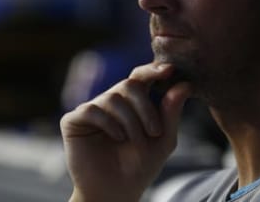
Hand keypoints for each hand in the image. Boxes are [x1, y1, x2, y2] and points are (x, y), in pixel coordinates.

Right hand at [60, 63, 191, 201]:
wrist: (116, 192)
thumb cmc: (140, 165)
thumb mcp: (163, 139)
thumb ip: (172, 112)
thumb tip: (185, 85)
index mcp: (133, 101)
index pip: (142, 76)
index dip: (153, 70)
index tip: (169, 70)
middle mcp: (112, 100)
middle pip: (130, 84)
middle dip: (145, 108)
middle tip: (154, 131)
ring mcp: (92, 109)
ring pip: (113, 97)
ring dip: (129, 121)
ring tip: (132, 141)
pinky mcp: (74, 120)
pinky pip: (92, 110)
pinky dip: (109, 123)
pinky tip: (117, 138)